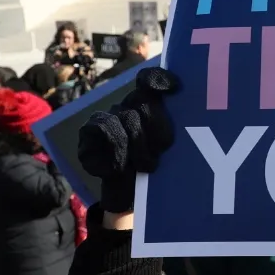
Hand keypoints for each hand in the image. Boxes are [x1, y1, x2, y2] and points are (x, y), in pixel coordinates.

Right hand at [77, 67, 180, 214]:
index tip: (174, 88)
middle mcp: (127, 106)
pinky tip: (121, 165)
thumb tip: (185, 104)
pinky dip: (117, 150)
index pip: (149, 80)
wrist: (132, 195)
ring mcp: (106, 116)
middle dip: (157, 127)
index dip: (159, 79)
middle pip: (143, 101)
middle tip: (163, 151)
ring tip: (147, 165)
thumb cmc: (157, 168)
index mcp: (148, 104)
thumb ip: (179, 124)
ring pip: (126, 118)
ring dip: (139, 146)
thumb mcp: (175, 148)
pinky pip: (105, 129)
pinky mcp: (89, 131)